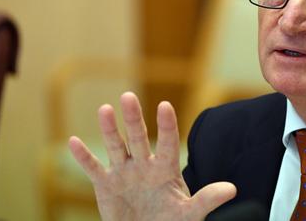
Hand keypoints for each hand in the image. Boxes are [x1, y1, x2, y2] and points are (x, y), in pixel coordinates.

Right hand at [68, 92, 235, 220]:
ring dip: (109, 129)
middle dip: (134, 119)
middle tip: (129, 96)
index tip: (165, 106)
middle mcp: (144, 165)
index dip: (166, 126)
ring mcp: (124, 172)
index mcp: (166, 169)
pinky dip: (83, 157)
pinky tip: (73, 141)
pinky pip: (93, 168)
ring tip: (104, 109)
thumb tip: (232, 189)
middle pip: (138, 138)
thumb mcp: (189, 214)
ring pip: (116, 146)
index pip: (168, 143)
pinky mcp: (106, 184)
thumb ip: (207, 200)